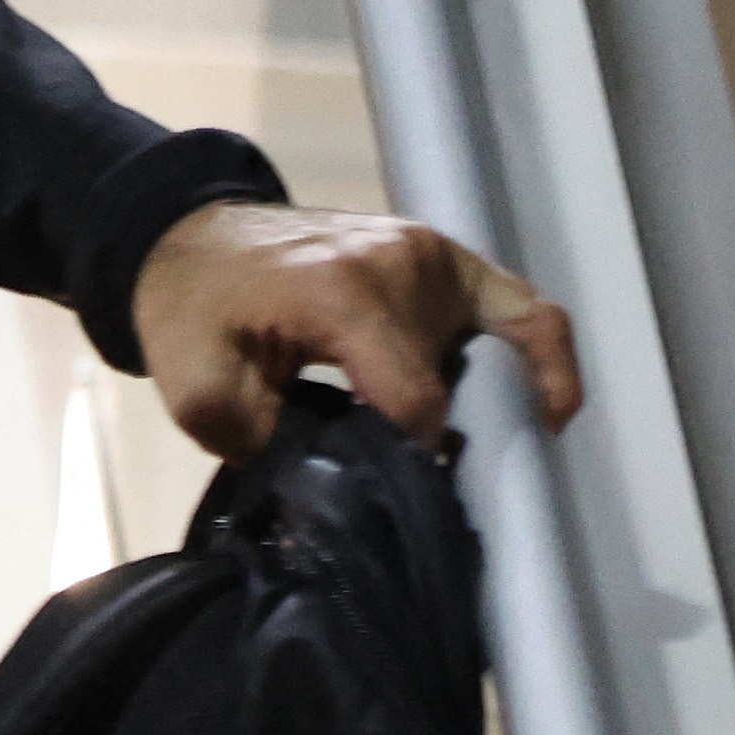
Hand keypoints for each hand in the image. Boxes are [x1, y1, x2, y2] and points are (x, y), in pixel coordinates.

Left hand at [133, 198, 583, 458]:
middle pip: (460, 383)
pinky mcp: (446, 256)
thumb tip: (325, 499)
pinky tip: (549, 410)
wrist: (185, 235)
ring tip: (479, 453)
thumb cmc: (190, 309)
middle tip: (430, 482)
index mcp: (340, 293)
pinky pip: (523, 307)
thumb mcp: (196, 385)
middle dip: (452, 440)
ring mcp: (432, 255)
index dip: (409, 460)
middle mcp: (401, 265)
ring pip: (503, 347)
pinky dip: (542, 357)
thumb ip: (261, 447)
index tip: (387, 487)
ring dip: (498, 405)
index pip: (415, 402)